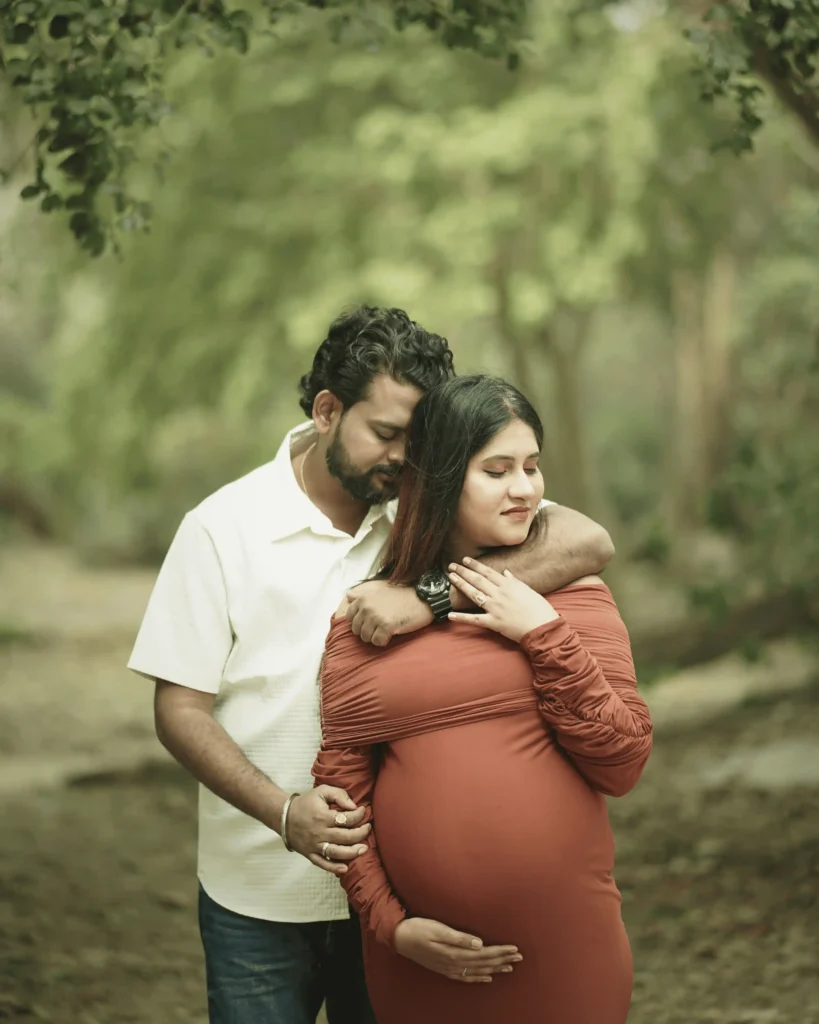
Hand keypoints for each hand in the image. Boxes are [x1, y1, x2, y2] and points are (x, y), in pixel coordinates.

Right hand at [286, 786, 371, 877]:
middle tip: (368, 829)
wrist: (284, 816)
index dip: (359, 815)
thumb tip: (354, 806)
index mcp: (323, 816)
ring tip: (364, 849)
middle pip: (344, 837)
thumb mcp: (322, 791)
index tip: (363, 811)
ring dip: (352, 852)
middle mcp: (319, 832)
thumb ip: (339, 795)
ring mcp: (314, 845)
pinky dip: (333, 868)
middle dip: (360, 834)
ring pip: (336, 852)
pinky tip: (345, 868)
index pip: (346, 818)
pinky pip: (322, 864)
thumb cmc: (306, 802)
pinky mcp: (310, 854)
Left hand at [345, 580, 432, 646]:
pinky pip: (377, 642)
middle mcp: (367, 607)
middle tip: (381, 627)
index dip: (360, 622)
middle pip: (357, 630)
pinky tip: (391, 634)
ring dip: (375, 637)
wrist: (422, 597)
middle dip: (367, 631)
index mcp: (363, 598)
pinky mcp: (386, 626)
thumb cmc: (402, 595)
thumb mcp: (379, 590)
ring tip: (386, 630)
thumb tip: (347, 595)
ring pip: (366, 638)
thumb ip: (361, 594)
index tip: (371, 621)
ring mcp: (376, 616)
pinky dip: (384, 641)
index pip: (349, 617)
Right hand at [393, 918, 521, 981]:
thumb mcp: (438, 929)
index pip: (484, 953)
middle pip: (484, 963)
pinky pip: (465, 977)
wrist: (400, 938)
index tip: (515, 949)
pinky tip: (487, 977)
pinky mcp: (444, 968)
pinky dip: (478, 978)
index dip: (500, 952)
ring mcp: (449, 968)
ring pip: (477, 970)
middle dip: (502, 960)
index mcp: (455, 952)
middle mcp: (454, 963)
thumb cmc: (418, 928)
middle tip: (519, 957)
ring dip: (494, 968)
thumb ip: (459, 937)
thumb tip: (480, 943)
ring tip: (509, 967)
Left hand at [447, 557, 559, 642]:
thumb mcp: (528, 590)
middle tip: (452, 565)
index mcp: (508, 585)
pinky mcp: (493, 622)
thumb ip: (515, 581)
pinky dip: (462, 618)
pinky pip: (475, 619)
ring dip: (461, 585)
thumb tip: (506, 572)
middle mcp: (499, 594)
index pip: (488, 572)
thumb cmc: (539, 609)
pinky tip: (450, 615)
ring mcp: (495, 608)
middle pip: (478, 580)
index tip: (465, 559)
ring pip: (474, 594)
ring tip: (450, 578)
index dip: (475, 565)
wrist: (543, 627)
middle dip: (464, 571)